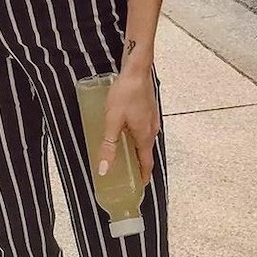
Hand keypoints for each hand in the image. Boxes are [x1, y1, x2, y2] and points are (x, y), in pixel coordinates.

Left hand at [98, 66, 159, 185]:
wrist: (137, 69)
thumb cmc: (125, 94)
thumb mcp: (112, 120)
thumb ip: (109, 145)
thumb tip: (104, 170)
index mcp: (145, 136)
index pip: (146, 164)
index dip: (142, 177)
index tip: (138, 187)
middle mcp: (152, 130)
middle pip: (146, 152)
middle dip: (137, 164)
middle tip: (125, 172)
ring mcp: (152, 118)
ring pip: (145, 140)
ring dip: (136, 149)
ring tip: (123, 153)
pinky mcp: (149, 109)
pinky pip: (144, 129)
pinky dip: (136, 136)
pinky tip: (125, 131)